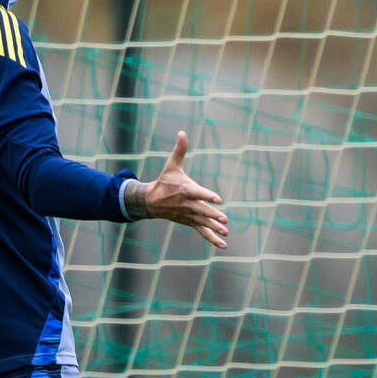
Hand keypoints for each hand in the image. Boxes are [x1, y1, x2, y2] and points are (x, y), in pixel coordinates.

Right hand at [143, 132, 228, 248]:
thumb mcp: (172, 165)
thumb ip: (180, 150)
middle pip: (201, 210)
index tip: (218, 199)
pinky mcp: (190, 222)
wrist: (151, 201)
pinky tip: (223, 245)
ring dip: (214, 228)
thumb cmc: (165, 181)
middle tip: (224, 219)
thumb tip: (182, 133)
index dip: (207, 195)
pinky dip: (212, 238)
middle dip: (212, 215)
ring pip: (203, 222)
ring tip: (226, 232)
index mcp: (185, 189)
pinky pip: (201, 231)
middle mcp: (187, 204)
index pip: (197, 193)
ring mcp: (188, 215)